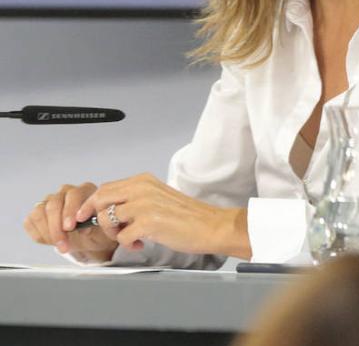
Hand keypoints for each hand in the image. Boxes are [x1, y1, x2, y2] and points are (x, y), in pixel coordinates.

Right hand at [23, 183, 118, 262]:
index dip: (70, 212)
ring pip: (40, 212)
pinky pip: (31, 221)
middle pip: (54, 204)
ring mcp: (49, 201)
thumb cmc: (98, 230)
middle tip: (63, 243)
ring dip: (48, 233)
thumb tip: (84, 229)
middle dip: (57, 227)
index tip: (70, 227)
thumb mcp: (102, 227)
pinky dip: (39, 234)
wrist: (90, 239)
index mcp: (85, 190)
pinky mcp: (36, 213)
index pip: (74, 195)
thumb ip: (94, 224)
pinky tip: (51, 242)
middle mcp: (65, 192)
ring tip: (60, 246)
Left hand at [75, 173, 249, 258]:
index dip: (90, 203)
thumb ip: (136, 198)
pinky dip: (127, 243)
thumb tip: (110, 209)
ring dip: (113, 233)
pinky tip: (140, 243)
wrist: (211, 226)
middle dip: (95, 217)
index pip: (106, 188)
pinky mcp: (148, 222)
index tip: (83, 216)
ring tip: (130, 238)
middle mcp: (142, 188)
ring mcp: (144, 204)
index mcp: (144, 180)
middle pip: (100, 198)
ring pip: (107, 218)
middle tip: (104, 230)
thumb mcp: (158, 197)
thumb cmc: (188, 216)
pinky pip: (121, 236)